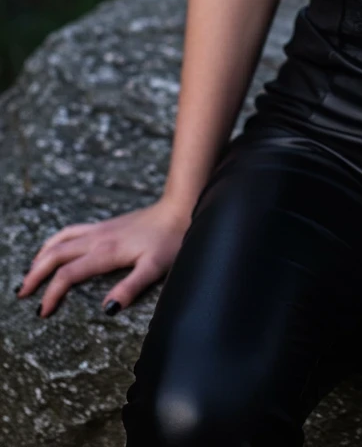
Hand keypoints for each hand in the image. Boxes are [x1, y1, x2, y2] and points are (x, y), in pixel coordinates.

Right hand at [15, 197, 191, 317]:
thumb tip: (106, 308)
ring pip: (61, 239)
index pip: (68, 274)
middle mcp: (97, 238)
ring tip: (30, 273)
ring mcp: (100, 229)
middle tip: (22, 294)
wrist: (181, 207)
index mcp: (106, 252)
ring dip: (42, 256)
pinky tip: (56, 249)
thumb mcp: (156, 267)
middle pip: (56, 254)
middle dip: (36, 274)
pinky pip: (72, 231)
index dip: (51, 293)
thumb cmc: (171, 239)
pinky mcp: (106, 225)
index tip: (42, 312)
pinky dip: (56, 242)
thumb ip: (131, 287)